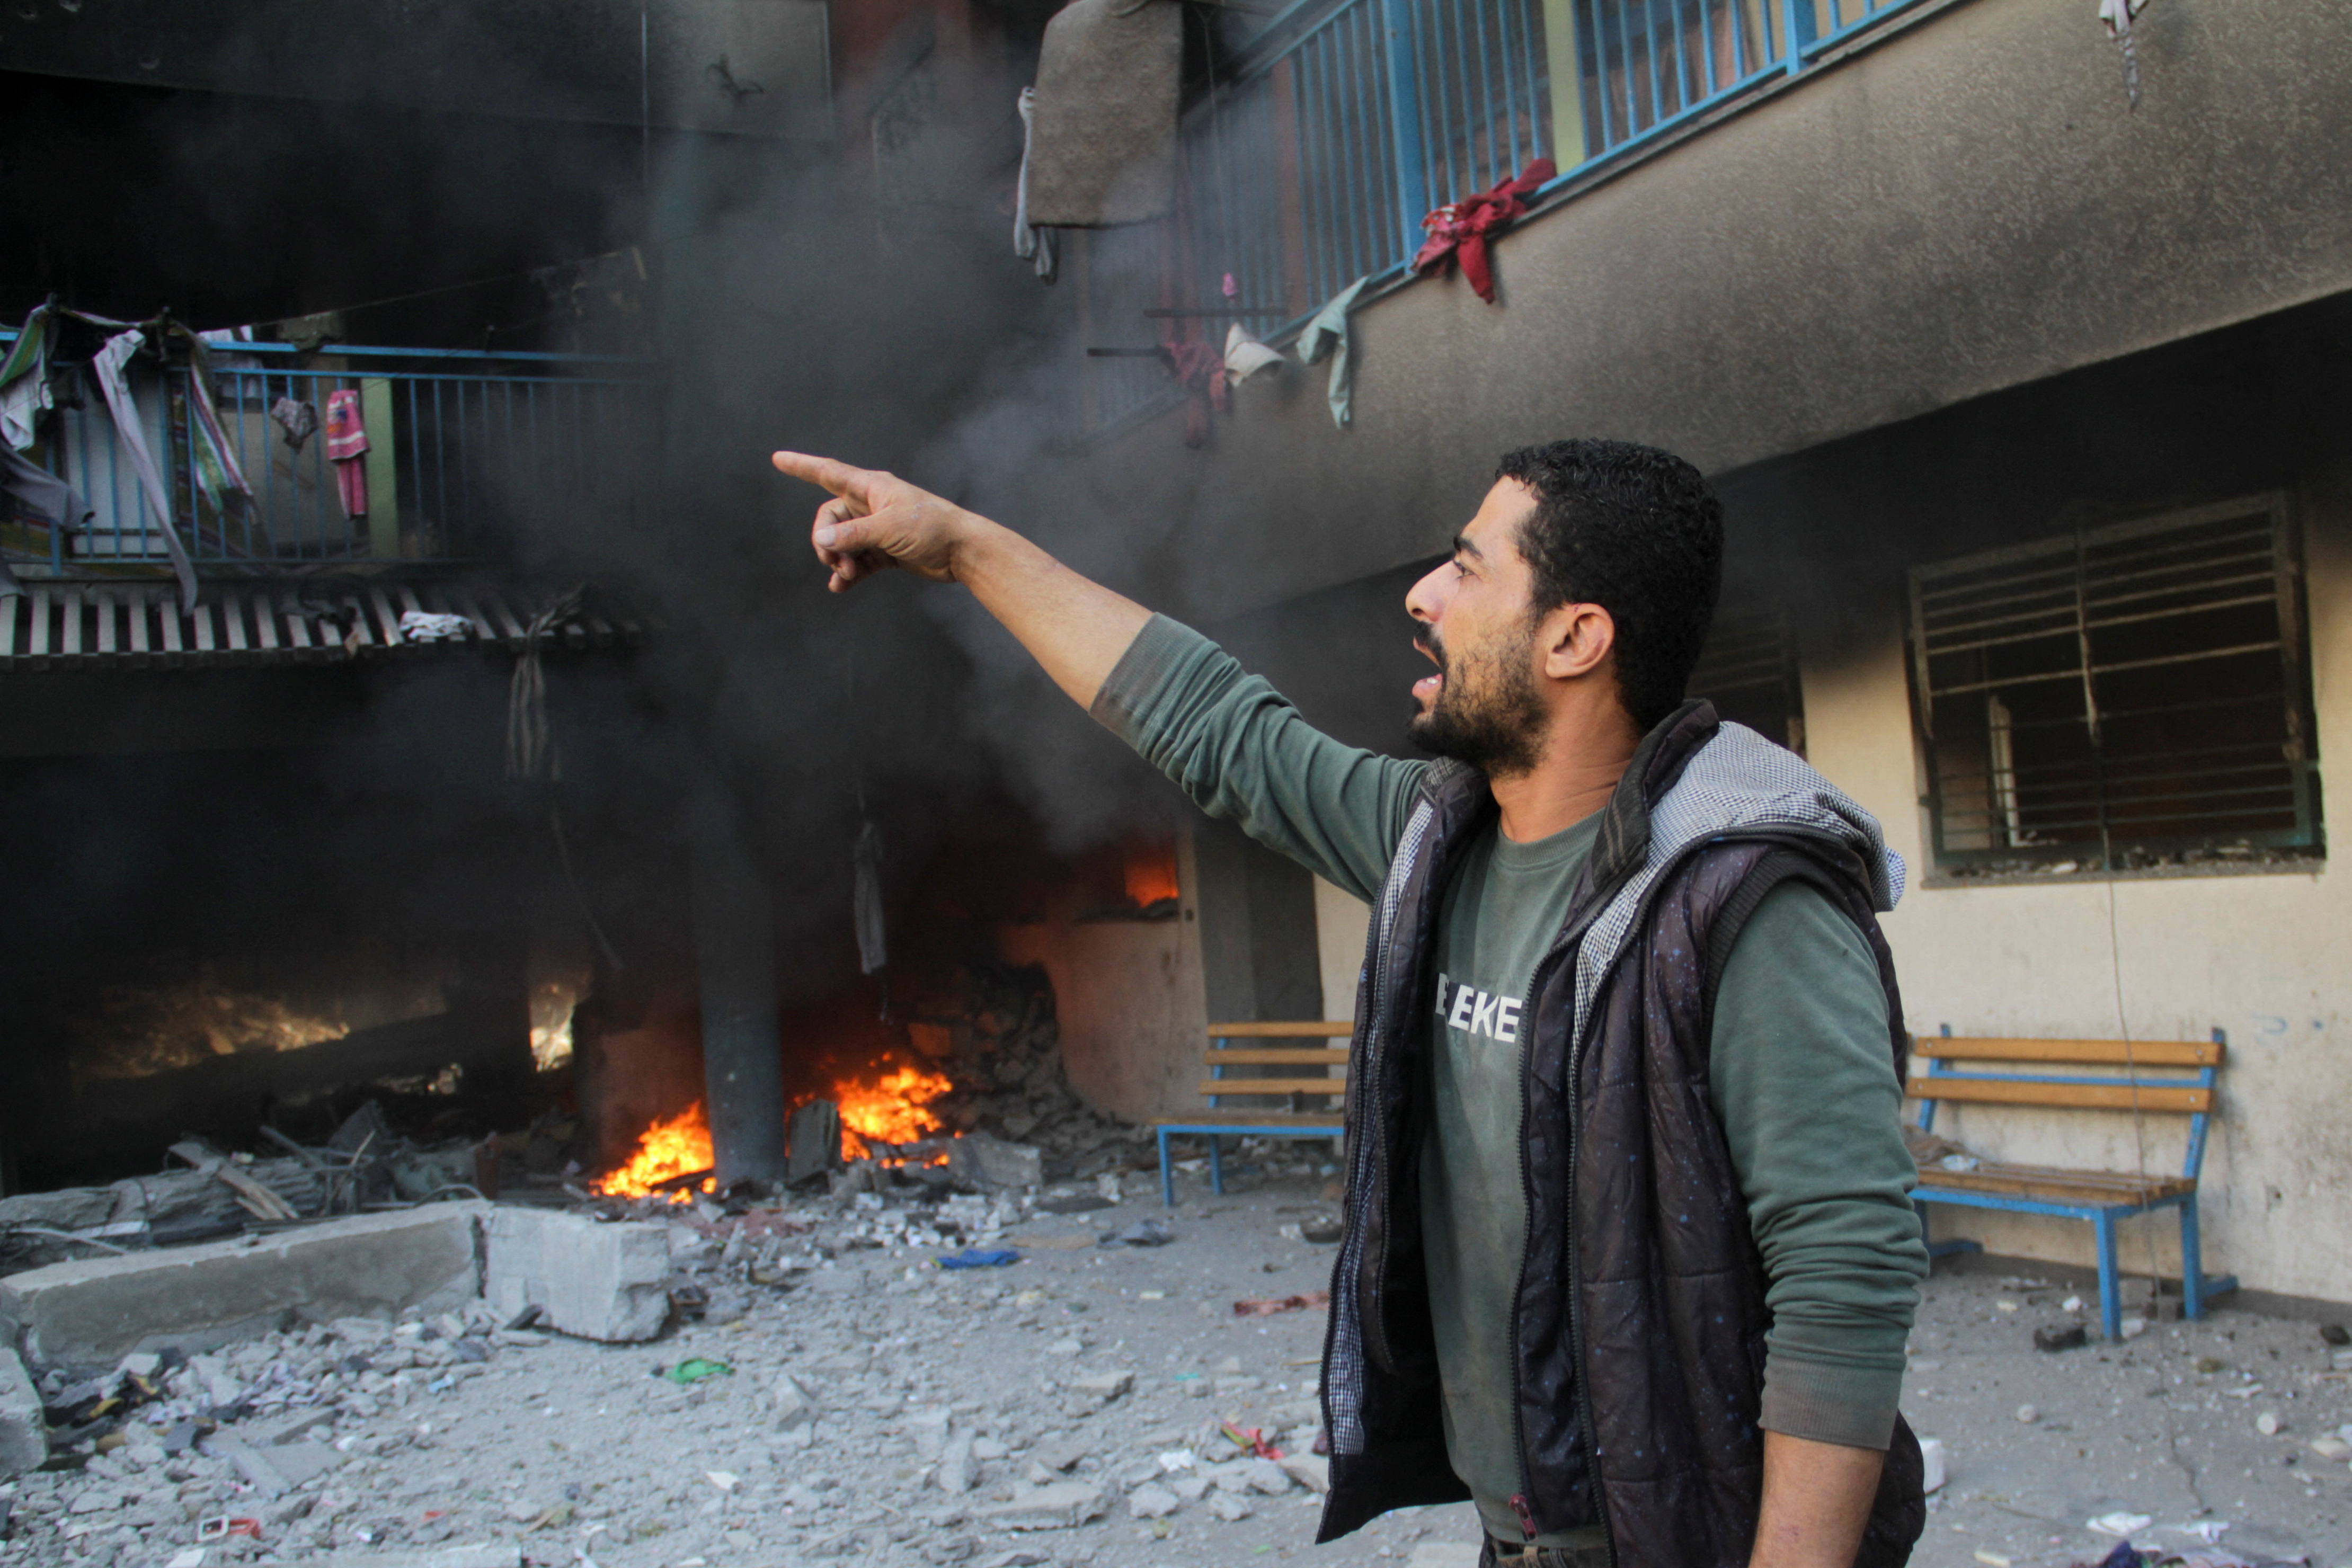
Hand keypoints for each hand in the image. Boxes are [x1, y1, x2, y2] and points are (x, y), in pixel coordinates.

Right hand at [771, 451, 971, 592]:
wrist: (963, 552)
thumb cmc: (932, 529)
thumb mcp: (888, 528)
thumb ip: (853, 534)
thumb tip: (821, 539)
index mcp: (871, 487)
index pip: (829, 472)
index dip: (802, 466)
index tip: (778, 459)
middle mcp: (872, 505)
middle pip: (831, 519)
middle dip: (827, 540)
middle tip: (836, 561)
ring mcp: (878, 529)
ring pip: (843, 542)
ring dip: (838, 559)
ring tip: (845, 574)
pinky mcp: (886, 551)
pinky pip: (858, 560)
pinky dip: (849, 573)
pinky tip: (841, 587)